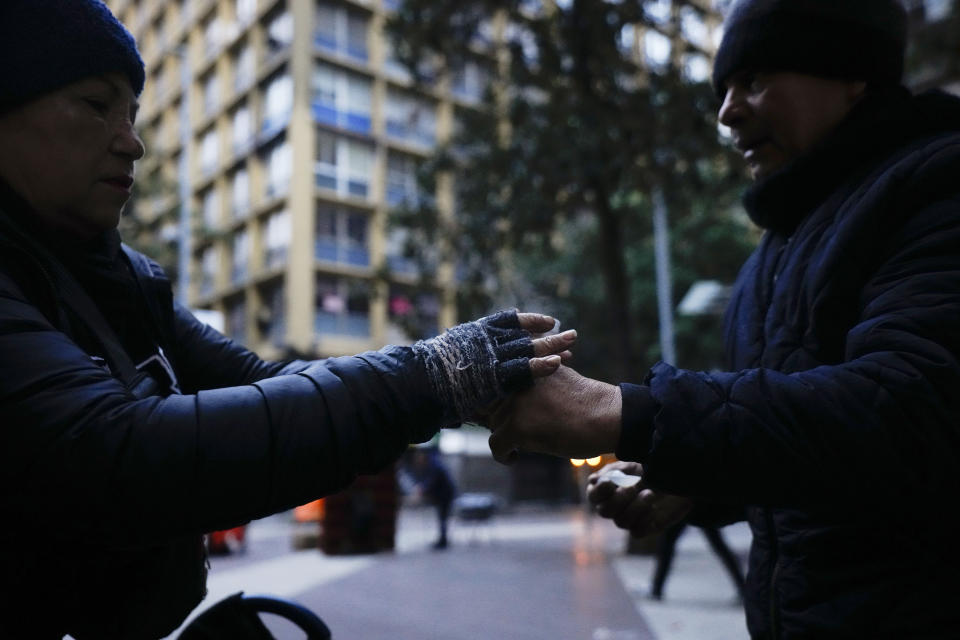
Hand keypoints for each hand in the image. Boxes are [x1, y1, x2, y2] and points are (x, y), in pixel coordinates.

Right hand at [413, 310, 576, 426]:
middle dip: (548, 335)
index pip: (507, 321)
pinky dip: (540, 366)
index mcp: (474, 332)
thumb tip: (467, 367)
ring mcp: (489, 356)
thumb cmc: (427, 376)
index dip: (529, 322)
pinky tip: (558, 364)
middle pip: (524, 334)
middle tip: (571, 334)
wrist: (415, 384)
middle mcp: (484, 340)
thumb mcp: (447, 360)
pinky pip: (521, 369)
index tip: (548, 322)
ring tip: (572, 345)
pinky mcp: (492, 376)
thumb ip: (464, 360)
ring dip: (551, 347)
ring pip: (527, 348)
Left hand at [487, 365, 621, 462]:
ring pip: (494, 425)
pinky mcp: (518, 425)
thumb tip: (510, 399)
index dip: (497, 403)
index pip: (494, 383)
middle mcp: (516, 380)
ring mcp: (516, 402)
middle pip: (492, 406)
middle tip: (517, 431)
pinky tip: (514, 458)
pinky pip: (496, 444)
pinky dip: (503, 455)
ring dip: (504, 436)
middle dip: (502, 420)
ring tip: (519, 445)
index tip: (502, 415)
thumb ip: (532, 383)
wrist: (608, 416)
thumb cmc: (587, 402)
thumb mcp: (555, 379)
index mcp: (525, 365)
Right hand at [587, 462, 692, 537]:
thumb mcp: (633, 464)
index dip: (600, 491)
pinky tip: (655, 509)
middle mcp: (614, 506)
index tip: (610, 481)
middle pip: (605, 511)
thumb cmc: (650, 468)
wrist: (678, 478)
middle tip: (633, 487)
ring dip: (636, 508)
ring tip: (650, 494)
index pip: (593, 496)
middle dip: (619, 499)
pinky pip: (637, 532)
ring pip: (621, 522)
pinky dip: (645, 520)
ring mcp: (629, 518)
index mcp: (607, 489)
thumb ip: (614, 471)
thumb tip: (594, 480)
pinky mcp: (644, 527)